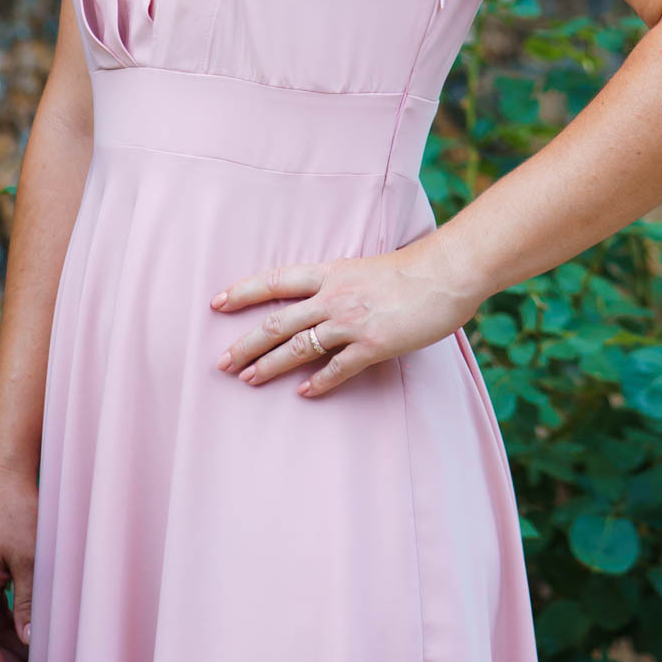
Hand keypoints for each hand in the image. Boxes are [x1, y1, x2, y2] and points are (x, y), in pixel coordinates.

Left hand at [209, 233, 482, 398]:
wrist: (445, 273)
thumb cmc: (410, 269)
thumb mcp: (363, 268)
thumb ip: (337, 284)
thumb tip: (318, 300)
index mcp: (330, 272)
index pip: (275, 280)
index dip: (243, 291)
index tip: (216, 303)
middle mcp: (333, 295)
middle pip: (278, 320)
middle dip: (246, 342)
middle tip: (221, 362)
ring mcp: (351, 321)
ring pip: (299, 346)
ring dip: (270, 365)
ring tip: (248, 379)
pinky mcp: (373, 345)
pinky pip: (338, 368)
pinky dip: (318, 383)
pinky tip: (303, 393)